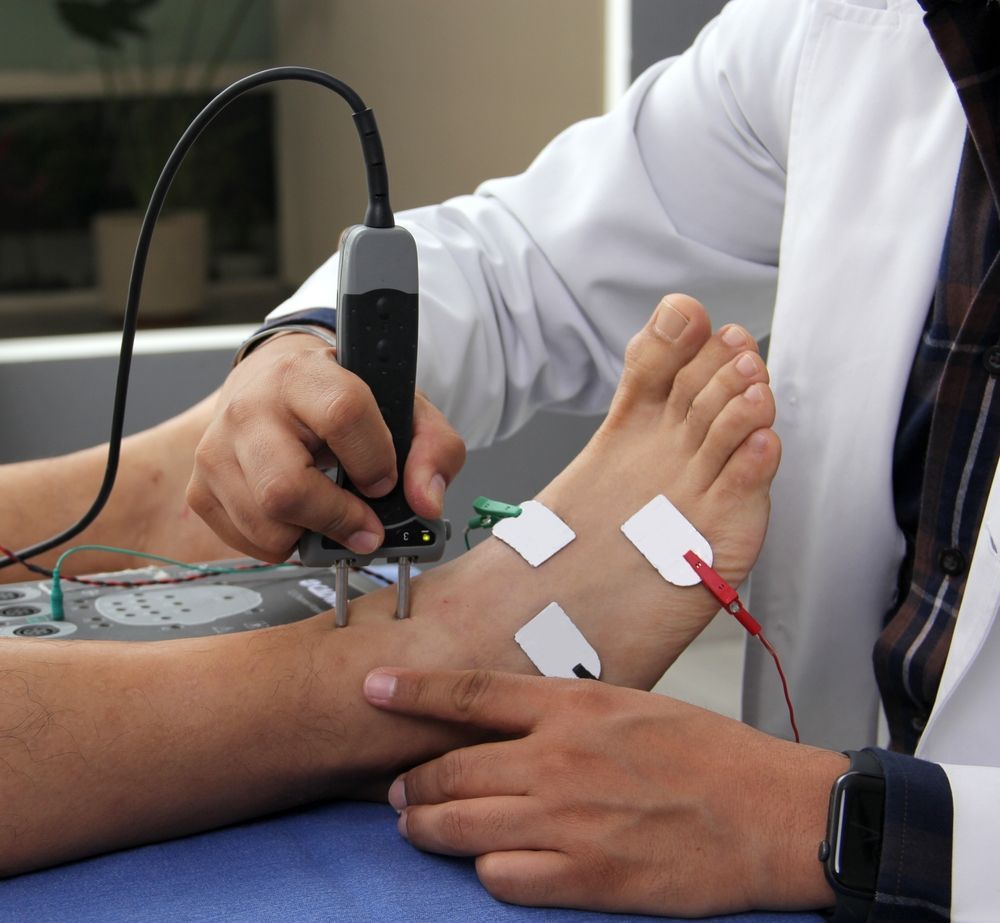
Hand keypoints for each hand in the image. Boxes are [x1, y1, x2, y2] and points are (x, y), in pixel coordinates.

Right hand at [187, 333, 465, 559]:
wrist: (280, 380)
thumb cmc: (342, 396)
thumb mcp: (402, 408)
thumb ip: (433, 449)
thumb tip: (427, 503)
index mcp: (303, 375)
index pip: (342, 416)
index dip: (373, 460)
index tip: (384, 481)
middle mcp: (249, 408)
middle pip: (286, 489)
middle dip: (336, 520)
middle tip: (364, 527)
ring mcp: (217, 450)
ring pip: (264, 523)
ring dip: (309, 536)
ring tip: (330, 516)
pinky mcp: (201, 487)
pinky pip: (244, 540)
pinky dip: (281, 543)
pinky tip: (299, 518)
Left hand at [364, 667, 843, 916]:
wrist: (768, 813)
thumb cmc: (708, 754)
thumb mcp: (633, 705)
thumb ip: (566, 713)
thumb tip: (513, 723)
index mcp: (573, 707)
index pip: (472, 693)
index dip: (413, 691)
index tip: (374, 688)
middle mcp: (559, 760)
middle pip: (451, 768)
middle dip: (411, 782)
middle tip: (400, 788)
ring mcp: (568, 821)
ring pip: (463, 827)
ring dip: (430, 828)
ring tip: (420, 827)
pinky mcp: (585, 877)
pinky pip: (502, 878)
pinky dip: (486, 870)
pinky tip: (492, 864)